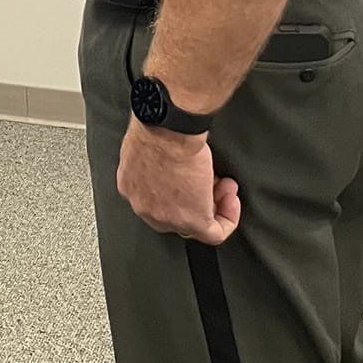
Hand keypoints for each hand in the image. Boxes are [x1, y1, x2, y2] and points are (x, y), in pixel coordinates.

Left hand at [116, 116, 241, 244]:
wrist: (168, 132)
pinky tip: (231, 200)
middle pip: (175, 214)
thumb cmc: (158, 129)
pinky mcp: (191, 221)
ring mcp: (166, 217)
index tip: (194, 179)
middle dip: (197, 198)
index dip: (180, 190)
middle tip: (213, 183)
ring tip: (225, 185)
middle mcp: (144, 206)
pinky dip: (227, 219)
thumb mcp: (149, 147)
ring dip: (215, 204)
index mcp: (131, 186)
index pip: (157, 200)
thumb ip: (156, 163)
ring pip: (194, 224)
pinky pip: (213, 233)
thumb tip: (170, 163)